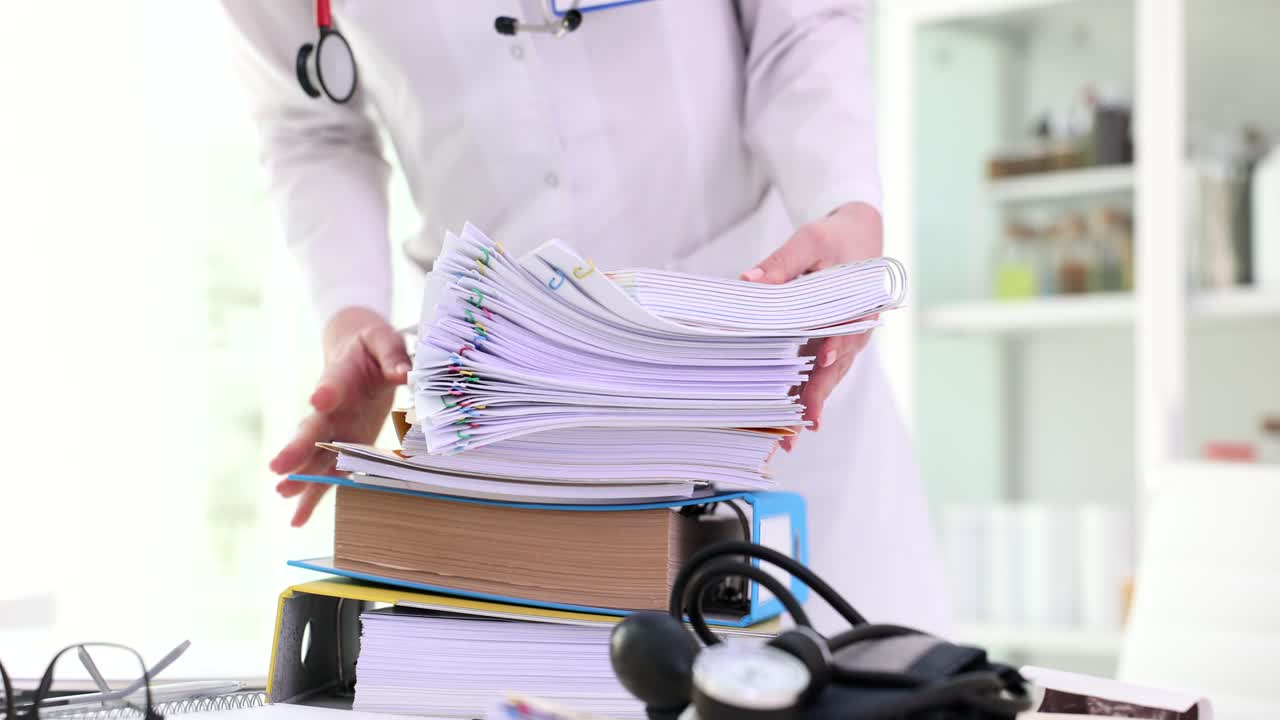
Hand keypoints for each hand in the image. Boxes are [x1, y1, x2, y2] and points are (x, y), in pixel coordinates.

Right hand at [269, 307, 409, 526]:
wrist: (355, 352)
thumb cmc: (372, 346)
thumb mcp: (384, 341)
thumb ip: (392, 356)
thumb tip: (404, 373)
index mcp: (341, 375)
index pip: (333, 382)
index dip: (328, 390)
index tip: (320, 399)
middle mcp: (331, 407)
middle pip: (312, 427)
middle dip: (297, 446)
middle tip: (277, 465)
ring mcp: (333, 429)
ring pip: (314, 455)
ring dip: (301, 476)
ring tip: (282, 495)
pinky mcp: (343, 445)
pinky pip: (327, 472)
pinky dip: (314, 496)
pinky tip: (297, 520)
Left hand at [741, 202, 883, 450]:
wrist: (859, 235)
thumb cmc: (838, 237)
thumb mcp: (811, 240)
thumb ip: (783, 262)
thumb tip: (750, 281)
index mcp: (857, 300)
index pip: (845, 328)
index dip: (833, 346)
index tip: (823, 359)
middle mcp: (855, 327)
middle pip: (837, 365)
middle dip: (820, 395)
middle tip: (804, 424)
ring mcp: (845, 339)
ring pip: (830, 376)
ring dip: (812, 404)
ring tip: (793, 435)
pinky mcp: (833, 343)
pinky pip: (821, 372)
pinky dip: (808, 394)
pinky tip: (793, 420)